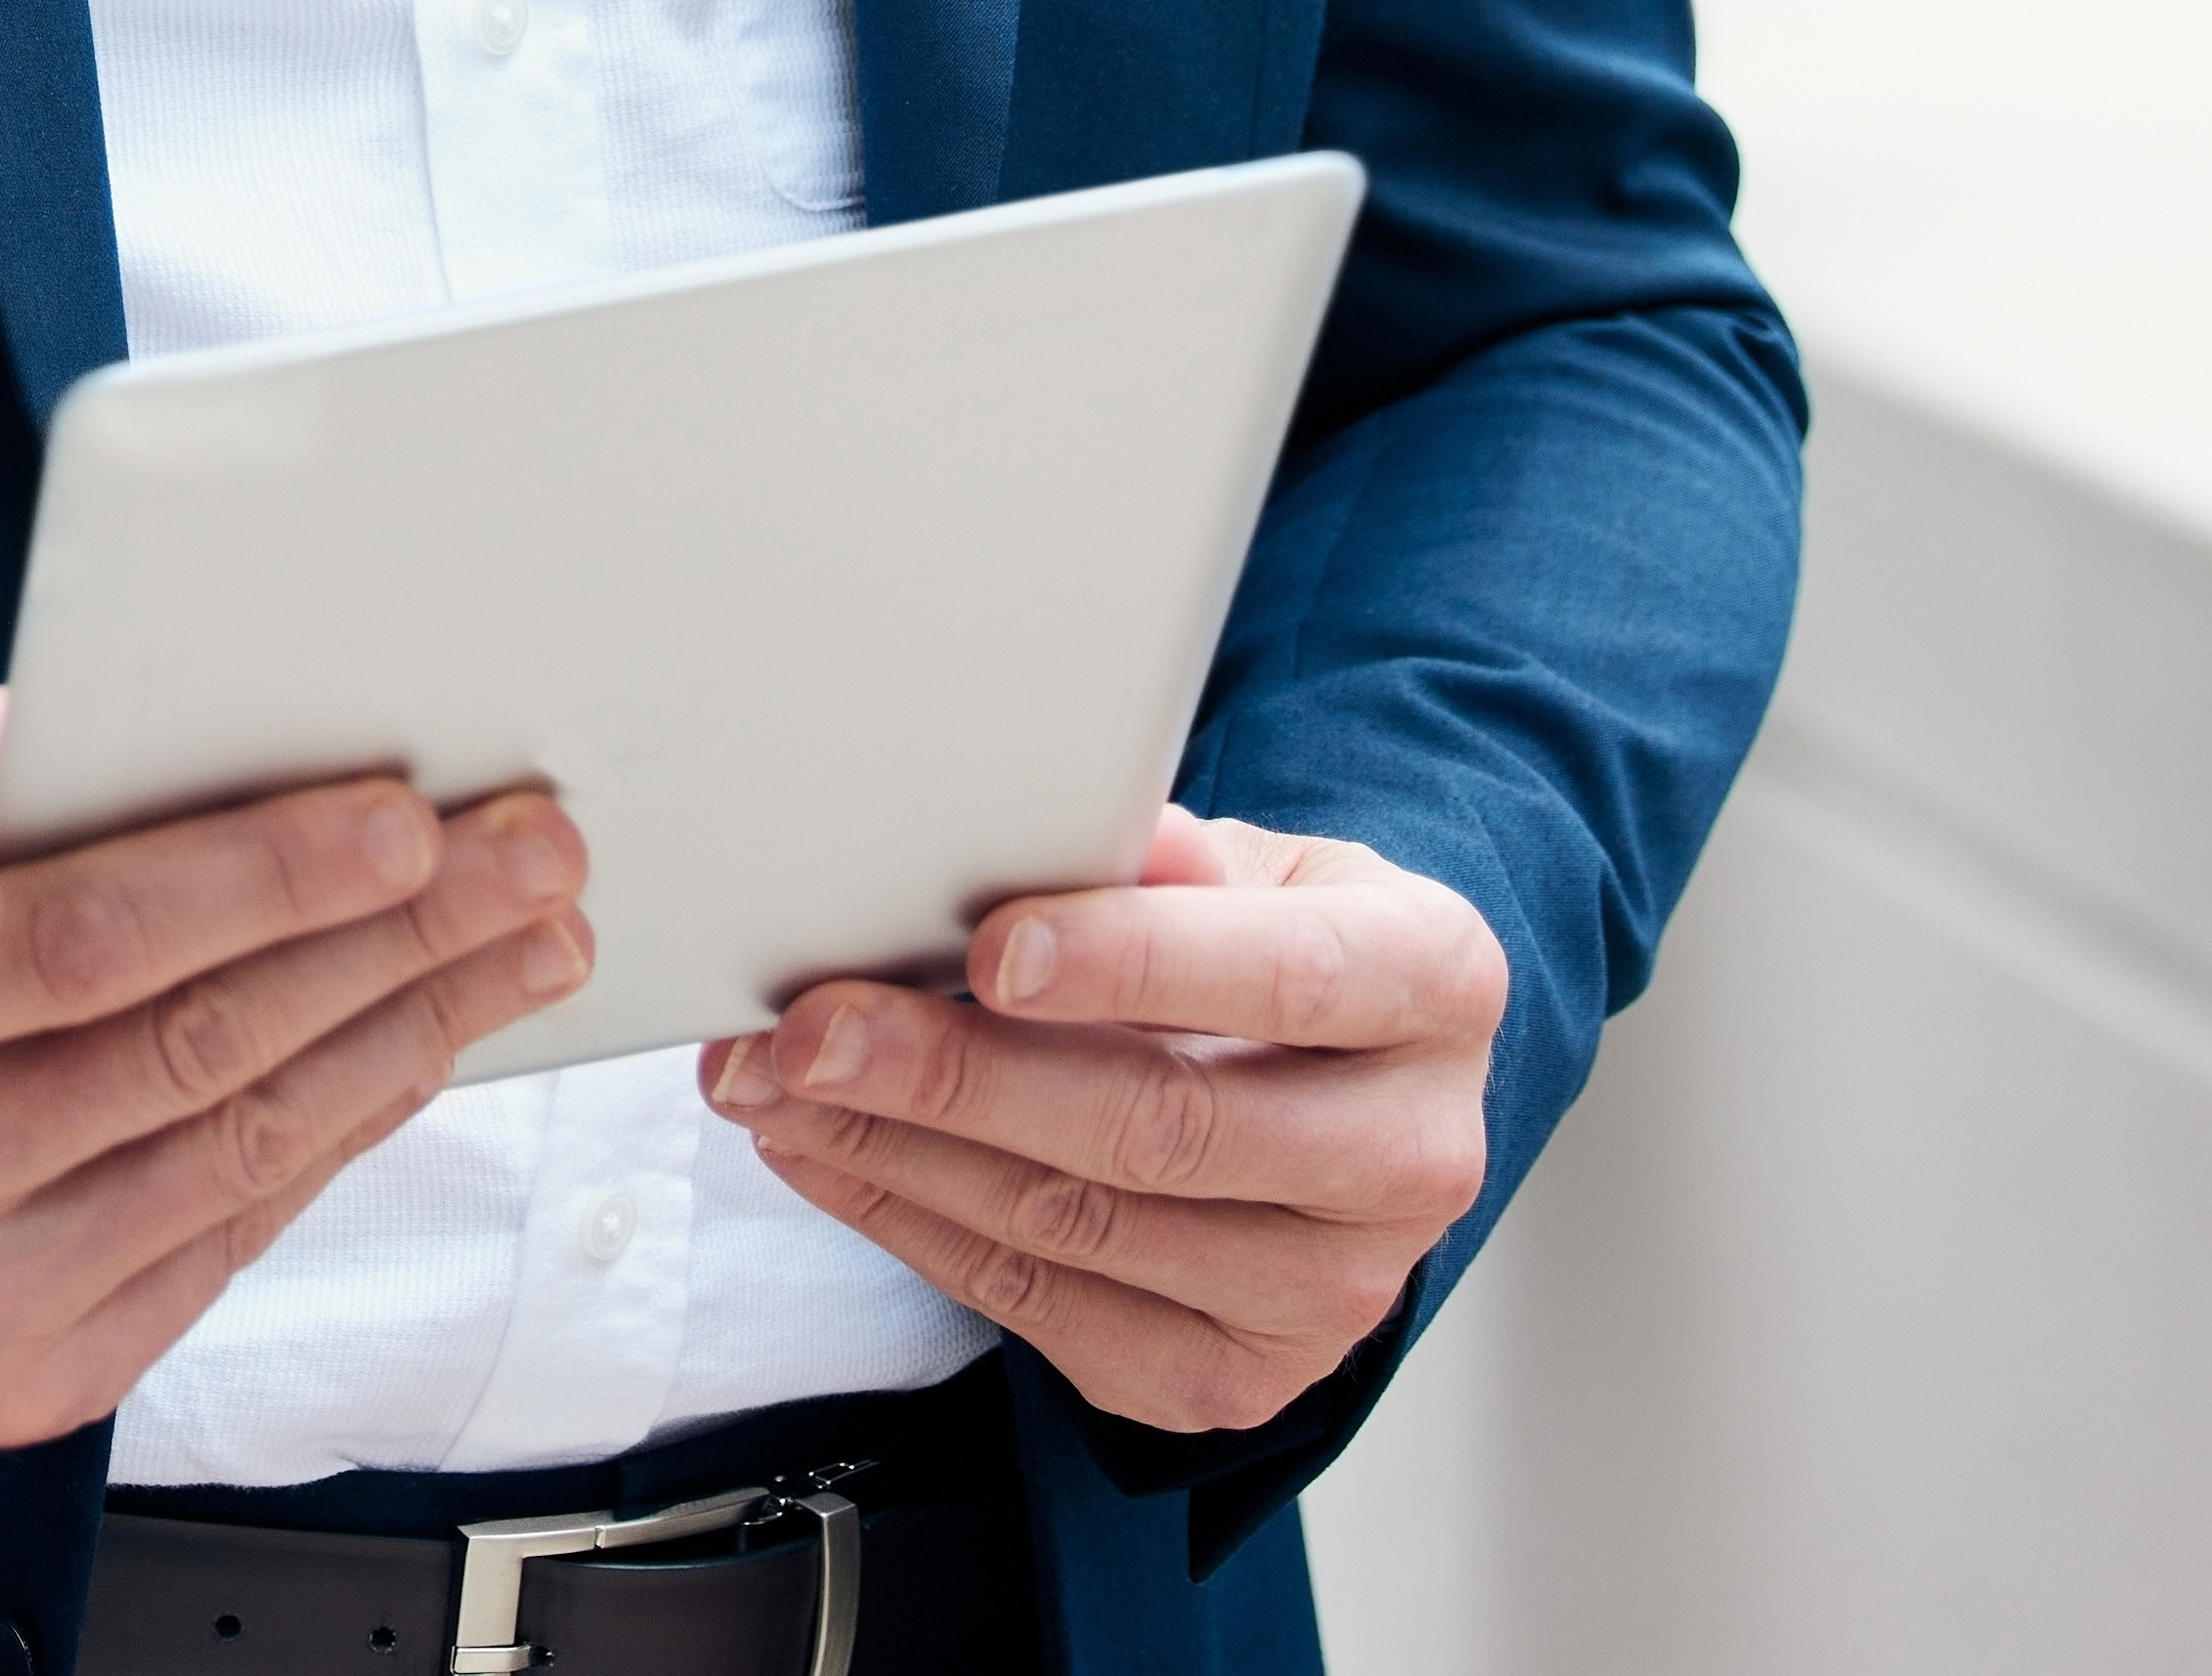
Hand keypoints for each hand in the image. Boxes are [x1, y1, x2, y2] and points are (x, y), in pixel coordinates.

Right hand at [0, 690, 591, 1449]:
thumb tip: (40, 729)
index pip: (80, 942)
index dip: (258, 876)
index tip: (402, 814)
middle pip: (194, 1048)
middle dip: (393, 939)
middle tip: (528, 855)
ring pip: (239, 1154)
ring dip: (409, 1037)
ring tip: (521, 944)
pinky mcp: (33, 1384)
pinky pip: (227, 1240)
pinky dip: (339, 1134)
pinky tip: (417, 1049)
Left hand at [701, 804, 1499, 1437]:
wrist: (1348, 1087)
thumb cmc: (1284, 954)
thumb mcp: (1258, 865)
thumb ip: (1161, 856)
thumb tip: (1034, 831)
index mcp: (1432, 987)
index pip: (1282, 978)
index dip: (1132, 963)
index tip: (990, 944)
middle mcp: (1407, 1157)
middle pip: (1158, 1126)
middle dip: (957, 1074)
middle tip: (816, 1027)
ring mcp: (1328, 1294)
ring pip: (1078, 1226)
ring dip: (898, 1153)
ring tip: (780, 1082)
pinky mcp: (1233, 1379)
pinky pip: (1042, 1306)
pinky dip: (913, 1224)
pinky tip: (833, 1155)